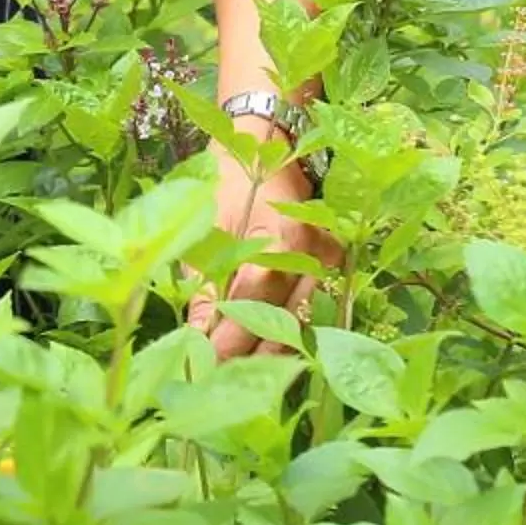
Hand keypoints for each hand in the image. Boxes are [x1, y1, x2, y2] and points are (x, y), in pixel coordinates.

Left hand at [186, 144, 334, 359]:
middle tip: (218, 381)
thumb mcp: (207, 230)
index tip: (202, 366)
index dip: (227, 340)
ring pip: (301, 321)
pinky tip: (264, 350)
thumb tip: (195, 338)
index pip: (251, 303)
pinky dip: (288, 329)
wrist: (265, 143)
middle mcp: (309, 253)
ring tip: (239, 377)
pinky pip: (310, 306)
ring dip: (270, 350)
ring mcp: (326, 258)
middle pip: (282, 321)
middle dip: (250, 357)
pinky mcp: (330, 262)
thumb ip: (204, 286)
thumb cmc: (228, 183)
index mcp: (275, 239)